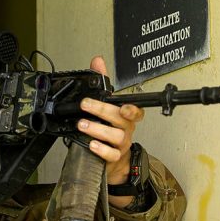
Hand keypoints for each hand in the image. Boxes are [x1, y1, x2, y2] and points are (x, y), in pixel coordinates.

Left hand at [77, 56, 144, 184]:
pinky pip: (111, 154)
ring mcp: (120, 144)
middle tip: (85, 105)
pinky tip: (91, 144)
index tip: (124, 106)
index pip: (137, 111)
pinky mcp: (114, 157)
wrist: (110, 159)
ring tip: (82, 124)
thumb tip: (97, 61)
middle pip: (120, 120)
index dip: (133, 109)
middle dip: (102, 111)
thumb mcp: (105, 105)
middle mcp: (125, 129)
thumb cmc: (109, 129)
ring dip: (97, 129)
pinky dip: (101, 149)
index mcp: (125, 116)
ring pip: (115, 136)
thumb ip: (102, 83)